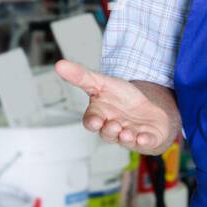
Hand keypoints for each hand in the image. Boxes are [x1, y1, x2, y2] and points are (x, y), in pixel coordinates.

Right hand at [54, 59, 173, 154]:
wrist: (147, 106)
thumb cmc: (121, 97)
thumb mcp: (102, 82)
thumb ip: (81, 76)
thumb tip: (58, 64)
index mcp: (100, 115)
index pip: (91, 121)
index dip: (92, 122)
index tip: (95, 121)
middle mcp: (113, 127)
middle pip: (107, 133)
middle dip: (110, 131)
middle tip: (114, 125)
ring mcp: (130, 134)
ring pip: (124, 140)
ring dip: (125, 137)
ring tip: (127, 132)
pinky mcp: (147, 137)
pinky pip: (146, 142)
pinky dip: (145, 140)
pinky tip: (144, 137)